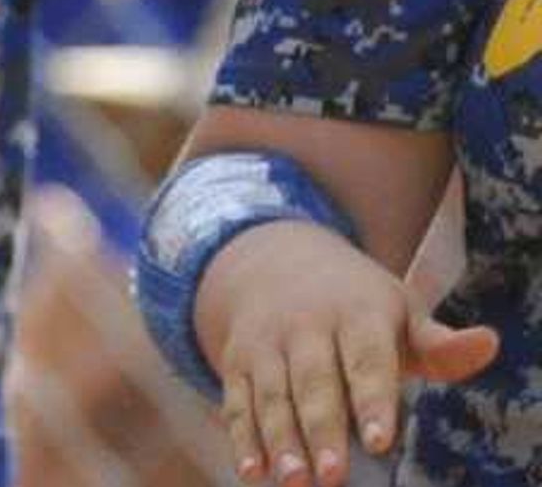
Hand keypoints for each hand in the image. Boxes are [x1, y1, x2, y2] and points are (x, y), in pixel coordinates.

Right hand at [201, 217, 493, 485]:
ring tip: (292, 480)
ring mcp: (264, 343)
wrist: (273, 260)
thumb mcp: (399, 311)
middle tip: (333, 476)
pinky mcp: (235, 361)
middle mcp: (303, 326)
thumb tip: (488, 344)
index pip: (366, 360)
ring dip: (278, 439)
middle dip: (321, 430)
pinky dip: (242, 437)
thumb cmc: (357, 304)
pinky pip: (236, 401)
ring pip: (270, 395)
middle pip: (312, 383)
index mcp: (354, 313)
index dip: (372, 400)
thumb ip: (440, 344)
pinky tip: (252, 470)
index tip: (380, 442)